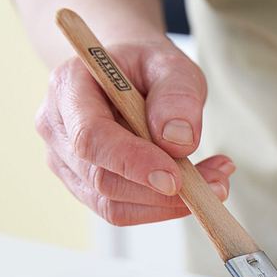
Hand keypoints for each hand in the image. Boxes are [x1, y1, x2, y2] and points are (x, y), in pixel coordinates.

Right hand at [36, 39, 233, 225]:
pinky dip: (163, 207)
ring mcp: (65, 163)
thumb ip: (177, 95)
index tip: (175, 179)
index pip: (90, 138)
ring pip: (113, 205)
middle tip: (219, 182)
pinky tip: (197, 187)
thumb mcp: (172, 64)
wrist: (125, 76)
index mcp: (69, 87)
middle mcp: (57, 129)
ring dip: (169, 204)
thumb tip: (177, 141)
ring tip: (216, 181)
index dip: (132, 162)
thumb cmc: (146, 68)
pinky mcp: (84, 187)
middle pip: (102, 179)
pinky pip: (123, 211)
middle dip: (162, 192)